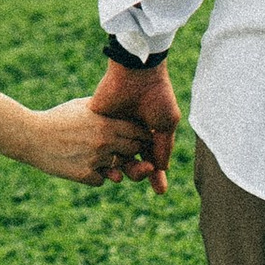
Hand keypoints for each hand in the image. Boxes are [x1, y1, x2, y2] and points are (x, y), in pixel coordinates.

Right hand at [27, 96, 161, 185]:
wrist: (31, 136)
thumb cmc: (57, 118)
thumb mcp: (81, 106)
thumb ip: (104, 109)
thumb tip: (123, 109)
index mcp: (106, 124)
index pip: (139, 132)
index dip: (140, 135)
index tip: (137, 137)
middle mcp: (104, 143)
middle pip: (133, 151)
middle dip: (130, 151)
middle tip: (120, 149)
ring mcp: (95, 160)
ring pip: (119, 168)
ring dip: (112, 165)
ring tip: (93, 154)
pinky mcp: (84, 176)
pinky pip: (101, 180)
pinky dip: (95, 175)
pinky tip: (79, 164)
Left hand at [90, 55, 182, 191]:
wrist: (136, 73)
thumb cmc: (155, 96)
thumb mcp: (165, 123)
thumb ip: (162, 147)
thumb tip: (160, 169)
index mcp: (147, 130)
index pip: (150, 158)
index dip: (155, 175)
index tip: (159, 191)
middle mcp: (130, 131)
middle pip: (134, 161)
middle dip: (142, 172)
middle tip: (147, 172)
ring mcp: (114, 128)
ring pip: (118, 158)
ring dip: (126, 171)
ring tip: (134, 172)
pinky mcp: (99, 124)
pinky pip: (102, 148)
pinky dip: (107, 161)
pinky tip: (115, 171)